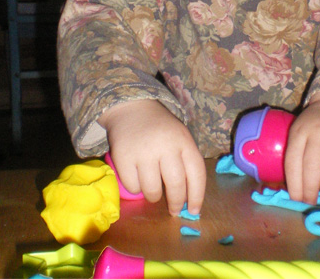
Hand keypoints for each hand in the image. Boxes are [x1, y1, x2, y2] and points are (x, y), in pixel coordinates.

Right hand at [99, 99, 205, 215]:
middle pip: (175, 185)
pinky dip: (136, 188)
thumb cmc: (161, 129)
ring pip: (153, 191)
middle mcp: (165, 146)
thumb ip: (186, 163)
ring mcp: (143, 152)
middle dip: (176, 203)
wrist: (132, 108)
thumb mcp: (180, 138)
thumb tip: (189, 201)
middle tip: (174, 210)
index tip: (194, 211)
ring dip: (154, 195)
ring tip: (153, 186)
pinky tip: (137, 175)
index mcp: (183, 141)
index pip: (196, 173)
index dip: (197, 196)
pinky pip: (133, 188)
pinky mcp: (123, 157)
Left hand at [284, 91, 319, 206]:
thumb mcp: (299, 134)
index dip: (294, 182)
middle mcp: (318, 133)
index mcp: (300, 133)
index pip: (293, 160)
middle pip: (312, 161)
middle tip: (310, 203)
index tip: (296, 199)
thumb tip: (296, 192)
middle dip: (309, 186)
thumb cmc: (313, 128)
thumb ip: (298, 156)